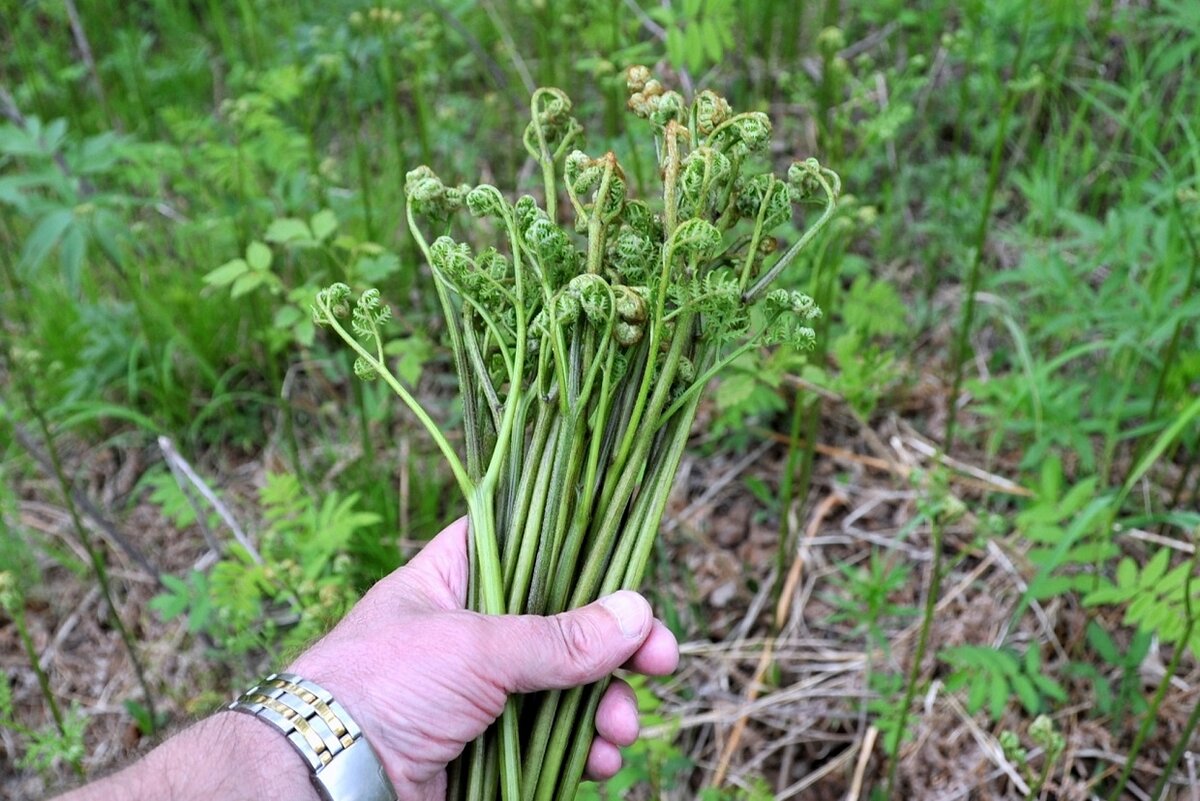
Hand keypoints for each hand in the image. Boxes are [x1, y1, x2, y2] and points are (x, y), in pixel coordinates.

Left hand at [288, 517, 678, 799]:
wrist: (324, 782)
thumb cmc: (381, 685)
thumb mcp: (475, 647)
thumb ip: (558, 637)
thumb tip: (637, 614)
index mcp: (456, 580)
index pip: (533, 548)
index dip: (587, 561)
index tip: (635, 582)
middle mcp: (474, 632)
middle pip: (567, 626)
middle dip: (618, 648)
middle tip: (663, 661)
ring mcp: (483, 694)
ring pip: (570, 689)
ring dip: (607, 707)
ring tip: (620, 730)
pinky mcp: (490, 749)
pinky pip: (554, 742)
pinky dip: (584, 751)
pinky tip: (597, 763)